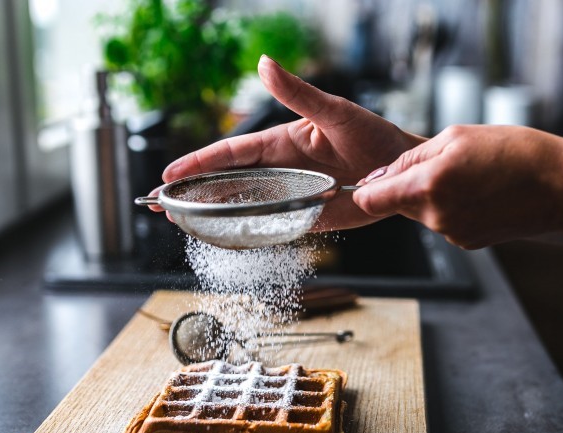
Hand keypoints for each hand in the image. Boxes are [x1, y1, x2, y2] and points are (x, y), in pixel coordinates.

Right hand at [149, 55, 424, 229]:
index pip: (232, 153)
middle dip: (194, 192)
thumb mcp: (335, 112)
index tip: (171, 173)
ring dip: (212, 214)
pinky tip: (223, 239)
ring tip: (181, 222)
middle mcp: (280, 170)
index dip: (200, 162)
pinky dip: (246, 233)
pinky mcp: (305, 218)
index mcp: (282, 143)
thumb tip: (264, 63)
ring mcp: (290, 195)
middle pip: (227, 182)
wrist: (400, 171)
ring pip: (243, 206)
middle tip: (162, 204)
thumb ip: (299, 93)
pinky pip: (270, 227)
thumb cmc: (373, 136)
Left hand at [353, 125, 562, 248]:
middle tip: (445, 163)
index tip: (375, 177)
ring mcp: (451, 233)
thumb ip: (410, 158)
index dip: (367, 187)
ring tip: (470, 175)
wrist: (561, 186)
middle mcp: (435, 217)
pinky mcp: (466, 242)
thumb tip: (378, 177)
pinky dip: (453, 207)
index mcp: (428, 186)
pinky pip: (444, 221)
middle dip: (409, 184)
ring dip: (433, 194)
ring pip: (422, 211)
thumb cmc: (515, 152)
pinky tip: (481, 193)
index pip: (370, 199)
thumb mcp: (456, 136)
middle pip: (398, 203)